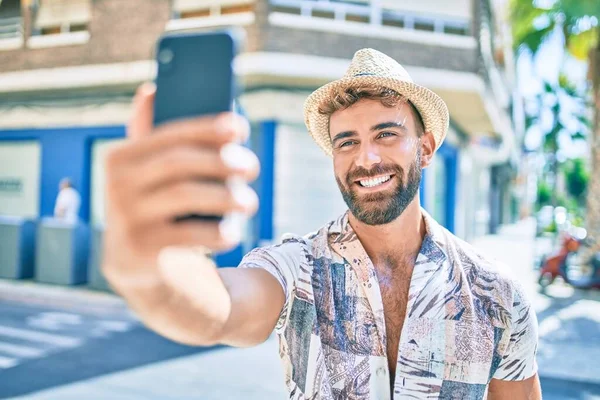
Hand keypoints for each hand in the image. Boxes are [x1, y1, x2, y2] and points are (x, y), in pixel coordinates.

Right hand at [102, 82, 258, 293]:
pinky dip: (216, 231)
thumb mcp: (146, 173)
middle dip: (221, 161)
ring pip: (185, 195)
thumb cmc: (151, 206)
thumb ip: (151, 136)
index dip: (207, 128)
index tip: (240, 127)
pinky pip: (188, 233)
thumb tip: (151, 90)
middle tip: (252, 166)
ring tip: (249, 202)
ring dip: (226, 195)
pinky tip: (233, 232)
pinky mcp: (141, 249)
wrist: (132, 263)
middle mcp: (116, 185)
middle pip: (179, 162)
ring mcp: (126, 218)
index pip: (168, 134)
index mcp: (120, 158)